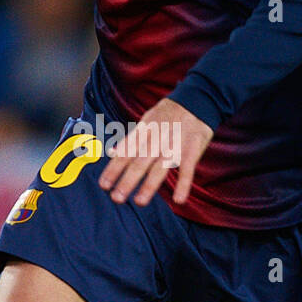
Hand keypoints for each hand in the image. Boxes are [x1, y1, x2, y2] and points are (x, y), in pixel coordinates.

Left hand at [98, 97, 212, 207]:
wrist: (197, 99)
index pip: (126, 152)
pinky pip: (187, 169)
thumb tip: (111, 152)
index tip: (103, 185)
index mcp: (144, 132)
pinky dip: (183, 184)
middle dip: (127, 181)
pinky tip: (178, 200)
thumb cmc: (168, 114)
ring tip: (139, 202)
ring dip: (149, 185)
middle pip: (140, 162)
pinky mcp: (192, 150)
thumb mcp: (147, 120)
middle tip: (116, 198)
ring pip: (160, 167)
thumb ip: (130, 139)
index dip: (114, 169)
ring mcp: (174, 145)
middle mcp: (156, 139)